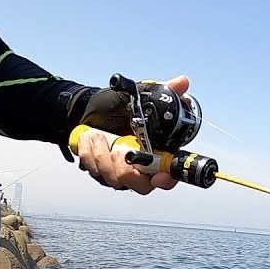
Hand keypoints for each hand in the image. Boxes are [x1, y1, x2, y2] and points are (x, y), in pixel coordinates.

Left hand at [75, 75, 188, 194]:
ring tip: (97, 134)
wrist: (87, 111)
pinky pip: (96, 174)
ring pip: (115, 181)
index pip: (169, 177)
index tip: (158, 177)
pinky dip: (90, 155)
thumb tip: (182, 82)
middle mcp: (142, 169)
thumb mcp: (139, 97)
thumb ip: (163, 92)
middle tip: (117, 151)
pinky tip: (89, 138)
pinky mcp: (102, 174)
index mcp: (158, 154)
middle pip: (142, 186)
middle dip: (126, 171)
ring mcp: (121, 174)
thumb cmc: (117, 107)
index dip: (166, 180)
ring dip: (102, 157)